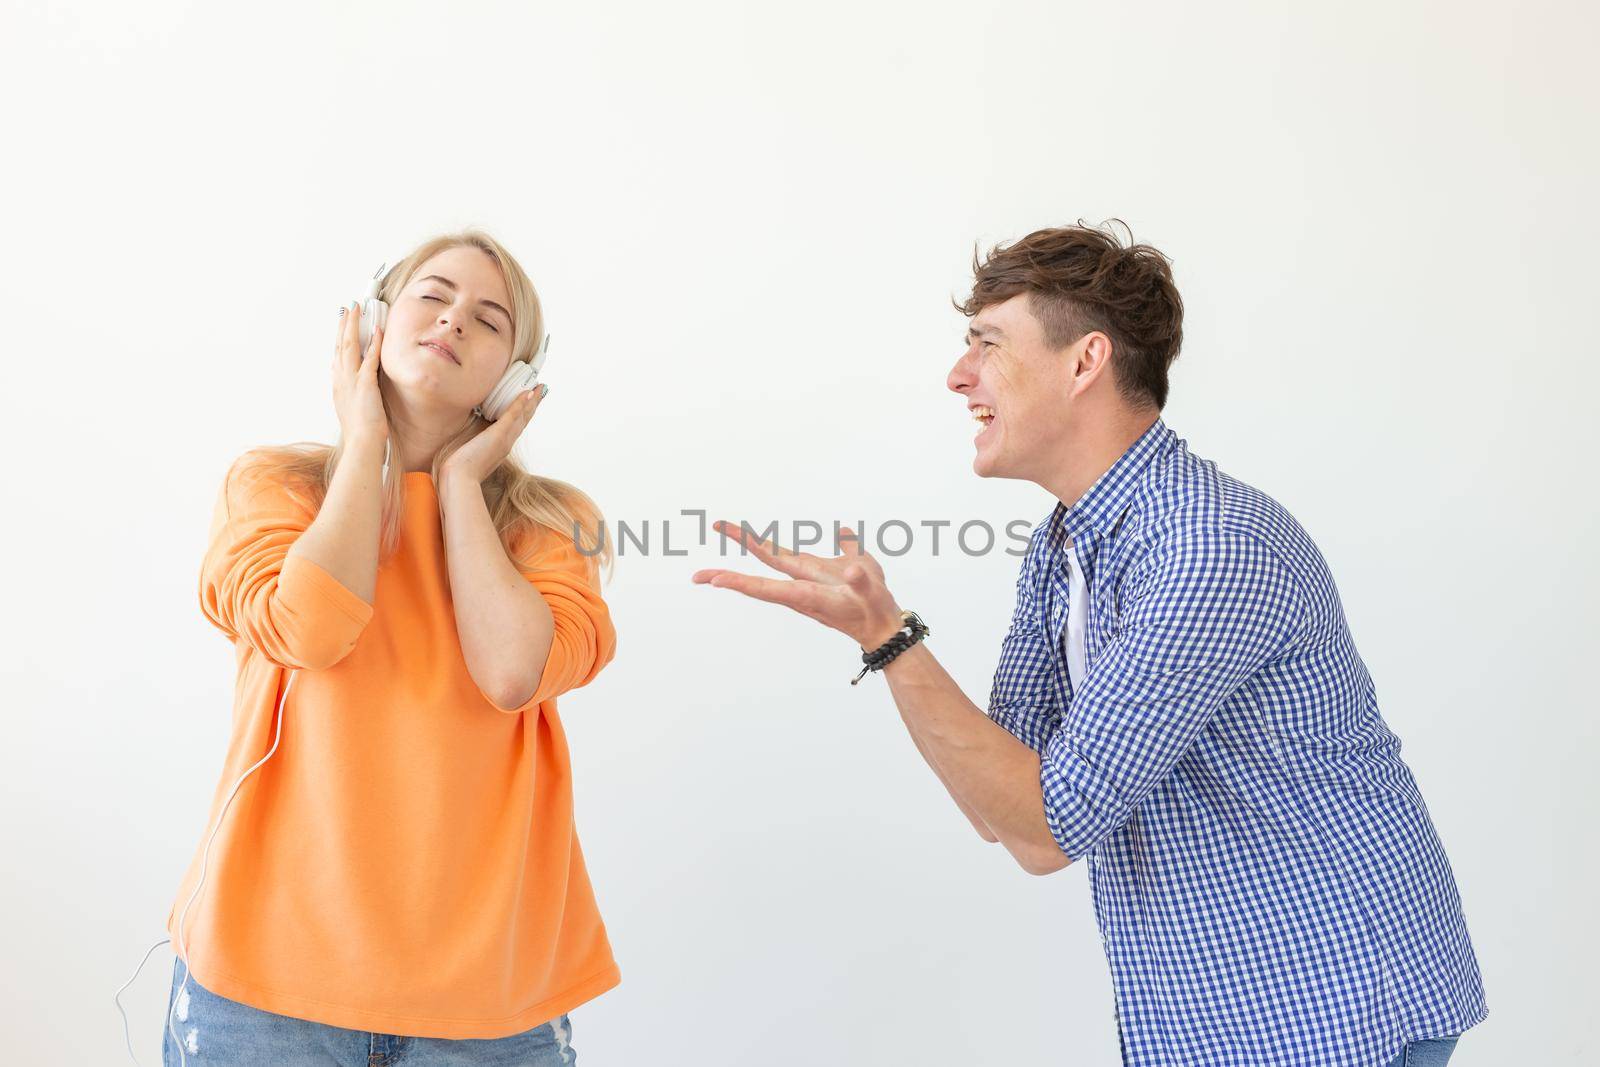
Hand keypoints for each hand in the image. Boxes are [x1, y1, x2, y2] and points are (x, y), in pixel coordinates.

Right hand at [333, 302, 386, 448]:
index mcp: (339, 385)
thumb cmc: (361, 433)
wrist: (361, 444)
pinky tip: (378, 330)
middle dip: (344, 325)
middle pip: (340, 345)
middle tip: (348, 308)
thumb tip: (360, 388)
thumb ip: (354, 395)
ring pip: (350, 346)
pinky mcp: (365, 385)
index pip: (338, 355)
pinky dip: (374, 343)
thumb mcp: (353, 409)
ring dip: (354, 326)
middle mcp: (341, 380)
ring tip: (357, 310)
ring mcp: (351, 381)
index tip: (343, 325)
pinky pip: (370, 359)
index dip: (340, 337)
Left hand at [442, 384, 546, 483]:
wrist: (460, 481)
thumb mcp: (468, 457)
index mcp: (501, 448)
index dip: (524, 414)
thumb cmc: (460, 472)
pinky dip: (521, 404)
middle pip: (524, 421)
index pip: (515, 428)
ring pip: (522, 417)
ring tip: (540, 388)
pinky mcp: (499, 435)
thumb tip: (467, 443)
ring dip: (532, 401)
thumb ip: (472, 448)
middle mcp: (507, 443)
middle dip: (533, 405)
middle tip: (541, 391)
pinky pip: (513, 416)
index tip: (530, 404)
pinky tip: (528, 393)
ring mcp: (505, 439)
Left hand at [692, 519, 905, 648]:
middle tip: (697, 569)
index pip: (765, 588)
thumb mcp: (871, 593)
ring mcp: (802, 583)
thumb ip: (860, 579)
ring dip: (747, 546)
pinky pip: (784, 560)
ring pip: (769, 564)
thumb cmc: (874, 609)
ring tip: (724, 529)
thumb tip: (850, 570)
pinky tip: (761, 539)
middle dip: (728, 570)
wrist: (879, 625)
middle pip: (757, 575)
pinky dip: (768, 547)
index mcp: (806, 594)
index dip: (740, 583)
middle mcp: (797, 589)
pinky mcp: (811, 576)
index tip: (715, 581)